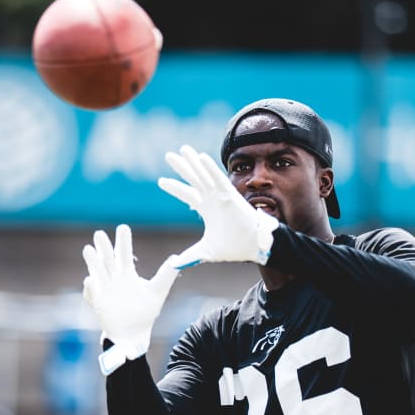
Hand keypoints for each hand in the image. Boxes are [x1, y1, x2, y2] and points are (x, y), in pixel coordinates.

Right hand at [82, 224, 180, 374]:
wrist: (133, 333)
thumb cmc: (145, 311)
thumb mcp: (158, 292)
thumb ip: (167, 275)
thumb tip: (177, 259)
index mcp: (127, 273)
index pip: (124, 253)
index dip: (123, 241)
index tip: (123, 227)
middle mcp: (113, 279)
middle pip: (107, 259)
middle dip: (103, 247)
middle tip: (99, 233)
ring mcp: (104, 290)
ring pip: (96, 272)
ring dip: (92, 261)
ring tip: (88, 249)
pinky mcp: (98, 303)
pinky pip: (92, 294)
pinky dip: (90, 288)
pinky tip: (90, 281)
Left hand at [157, 145, 278, 267]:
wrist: (253, 246)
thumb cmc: (235, 246)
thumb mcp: (207, 251)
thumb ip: (190, 256)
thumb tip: (174, 265)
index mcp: (207, 209)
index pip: (188, 194)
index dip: (175, 188)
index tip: (161, 181)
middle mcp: (212, 199)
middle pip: (193, 179)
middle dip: (181, 167)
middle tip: (168, 155)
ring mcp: (220, 195)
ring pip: (204, 174)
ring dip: (193, 162)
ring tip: (183, 149)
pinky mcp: (230, 195)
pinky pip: (218, 178)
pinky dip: (209, 168)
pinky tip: (200, 157)